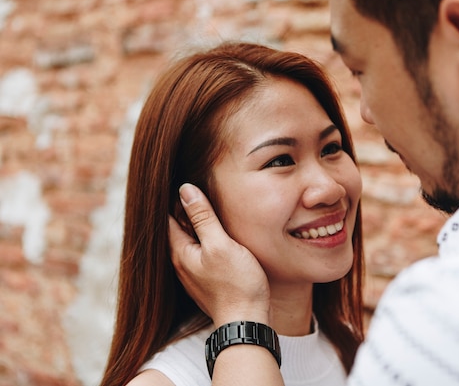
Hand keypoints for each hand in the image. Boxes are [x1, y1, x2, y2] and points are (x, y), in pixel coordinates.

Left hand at [169, 183, 270, 326]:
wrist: (247, 321)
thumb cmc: (236, 283)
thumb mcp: (220, 244)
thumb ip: (202, 217)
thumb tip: (185, 190)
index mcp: (180, 252)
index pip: (168, 217)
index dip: (174, 198)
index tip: (182, 181)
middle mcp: (182, 264)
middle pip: (178, 229)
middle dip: (184, 210)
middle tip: (196, 189)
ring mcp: (194, 275)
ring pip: (189, 242)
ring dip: (196, 225)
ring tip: (207, 208)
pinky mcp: (207, 281)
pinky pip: (200, 254)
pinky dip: (205, 240)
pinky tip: (217, 236)